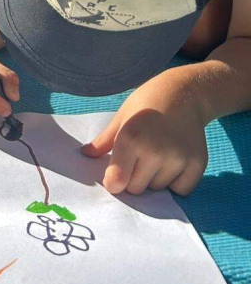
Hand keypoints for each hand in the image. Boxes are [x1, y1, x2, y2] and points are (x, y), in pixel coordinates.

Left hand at [81, 78, 207, 195]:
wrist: (184, 93)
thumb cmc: (147, 103)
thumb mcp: (121, 117)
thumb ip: (104, 141)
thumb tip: (85, 155)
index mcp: (131, 138)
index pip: (117, 181)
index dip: (113, 181)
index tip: (114, 175)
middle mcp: (155, 151)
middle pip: (136, 188)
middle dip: (133, 177)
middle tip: (140, 155)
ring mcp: (178, 159)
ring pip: (157, 189)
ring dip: (155, 178)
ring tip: (159, 151)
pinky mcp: (197, 164)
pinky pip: (181, 190)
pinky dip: (176, 181)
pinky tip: (174, 160)